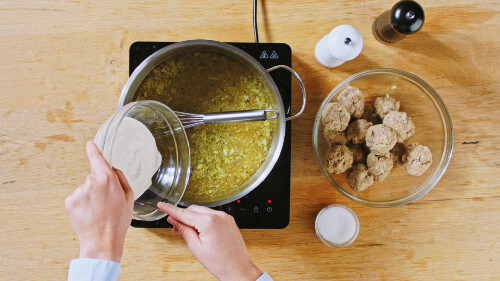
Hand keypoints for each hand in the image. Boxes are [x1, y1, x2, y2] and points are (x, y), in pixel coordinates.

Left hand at [65, 141, 133, 261]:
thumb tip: (112, 170)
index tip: (90, 144)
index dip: (93, 150)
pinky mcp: (70, 201)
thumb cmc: (118, 220)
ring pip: (85, 189)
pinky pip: (77, 198)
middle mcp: (91, 182)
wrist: (102, 240)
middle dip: (99, 187)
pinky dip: (82, 204)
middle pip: (94, 178)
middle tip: (106, 203)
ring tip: (98, 211)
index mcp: (107, 179)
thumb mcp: (129, 197)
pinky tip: (88, 214)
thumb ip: (121, 179)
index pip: (98, 159)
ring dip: (90, 197)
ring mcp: (78, 191)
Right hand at [158, 203, 261, 280]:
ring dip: (193, 218)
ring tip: (190, 233)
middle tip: (175, 229)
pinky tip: (200, 230)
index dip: (170, 209)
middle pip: (193, 210)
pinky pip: (211, 214)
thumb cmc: (220, 262)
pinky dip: (203, 219)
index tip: (161, 205)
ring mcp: (225, 216)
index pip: (184, 213)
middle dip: (182, 217)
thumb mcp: (196, 248)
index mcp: (209, 222)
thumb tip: (174, 220)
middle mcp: (218, 215)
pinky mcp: (229, 219)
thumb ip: (184, 230)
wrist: (238, 268)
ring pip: (202, 211)